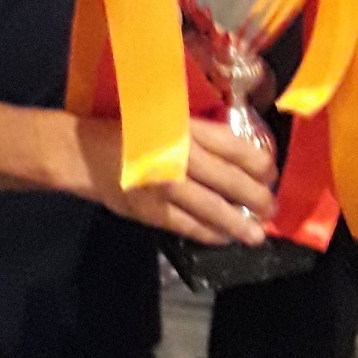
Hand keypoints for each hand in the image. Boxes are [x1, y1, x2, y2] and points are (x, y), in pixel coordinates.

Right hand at [78, 114, 277, 244]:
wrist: (86, 152)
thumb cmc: (131, 132)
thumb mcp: (169, 120)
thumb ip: (202, 136)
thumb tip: (241, 158)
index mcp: (188, 130)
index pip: (237, 148)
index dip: (261, 165)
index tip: (271, 174)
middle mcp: (181, 157)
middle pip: (232, 181)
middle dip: (257, 198)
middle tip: (271, 209)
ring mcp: (167, 187)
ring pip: (214, 209)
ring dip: (240, 224)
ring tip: (256, 234)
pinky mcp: (152, 211)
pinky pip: (189, 226)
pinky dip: (210, 234)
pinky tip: (224, 237)